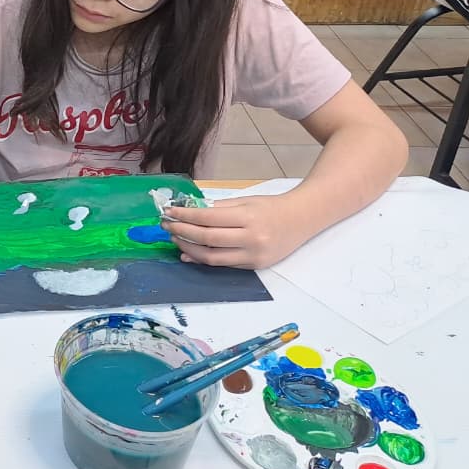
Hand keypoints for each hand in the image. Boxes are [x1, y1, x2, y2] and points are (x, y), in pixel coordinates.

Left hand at [162, 195, 309, 269]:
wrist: (302, 220)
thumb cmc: (271, 207)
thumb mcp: (246, 201)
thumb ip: (219, 208)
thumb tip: (190, 212)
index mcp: (248, 217)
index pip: (208, 218)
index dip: (185, 216)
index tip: (169, 212)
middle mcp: (251, 238)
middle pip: (207, 239)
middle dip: (182, 232)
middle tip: (166, 225)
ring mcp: (253, 255)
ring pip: (213, 257)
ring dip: (189, 249)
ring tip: (175, 239)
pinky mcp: (255, 266)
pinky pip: (224, 265)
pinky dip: (204, 260)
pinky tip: (189, 254)